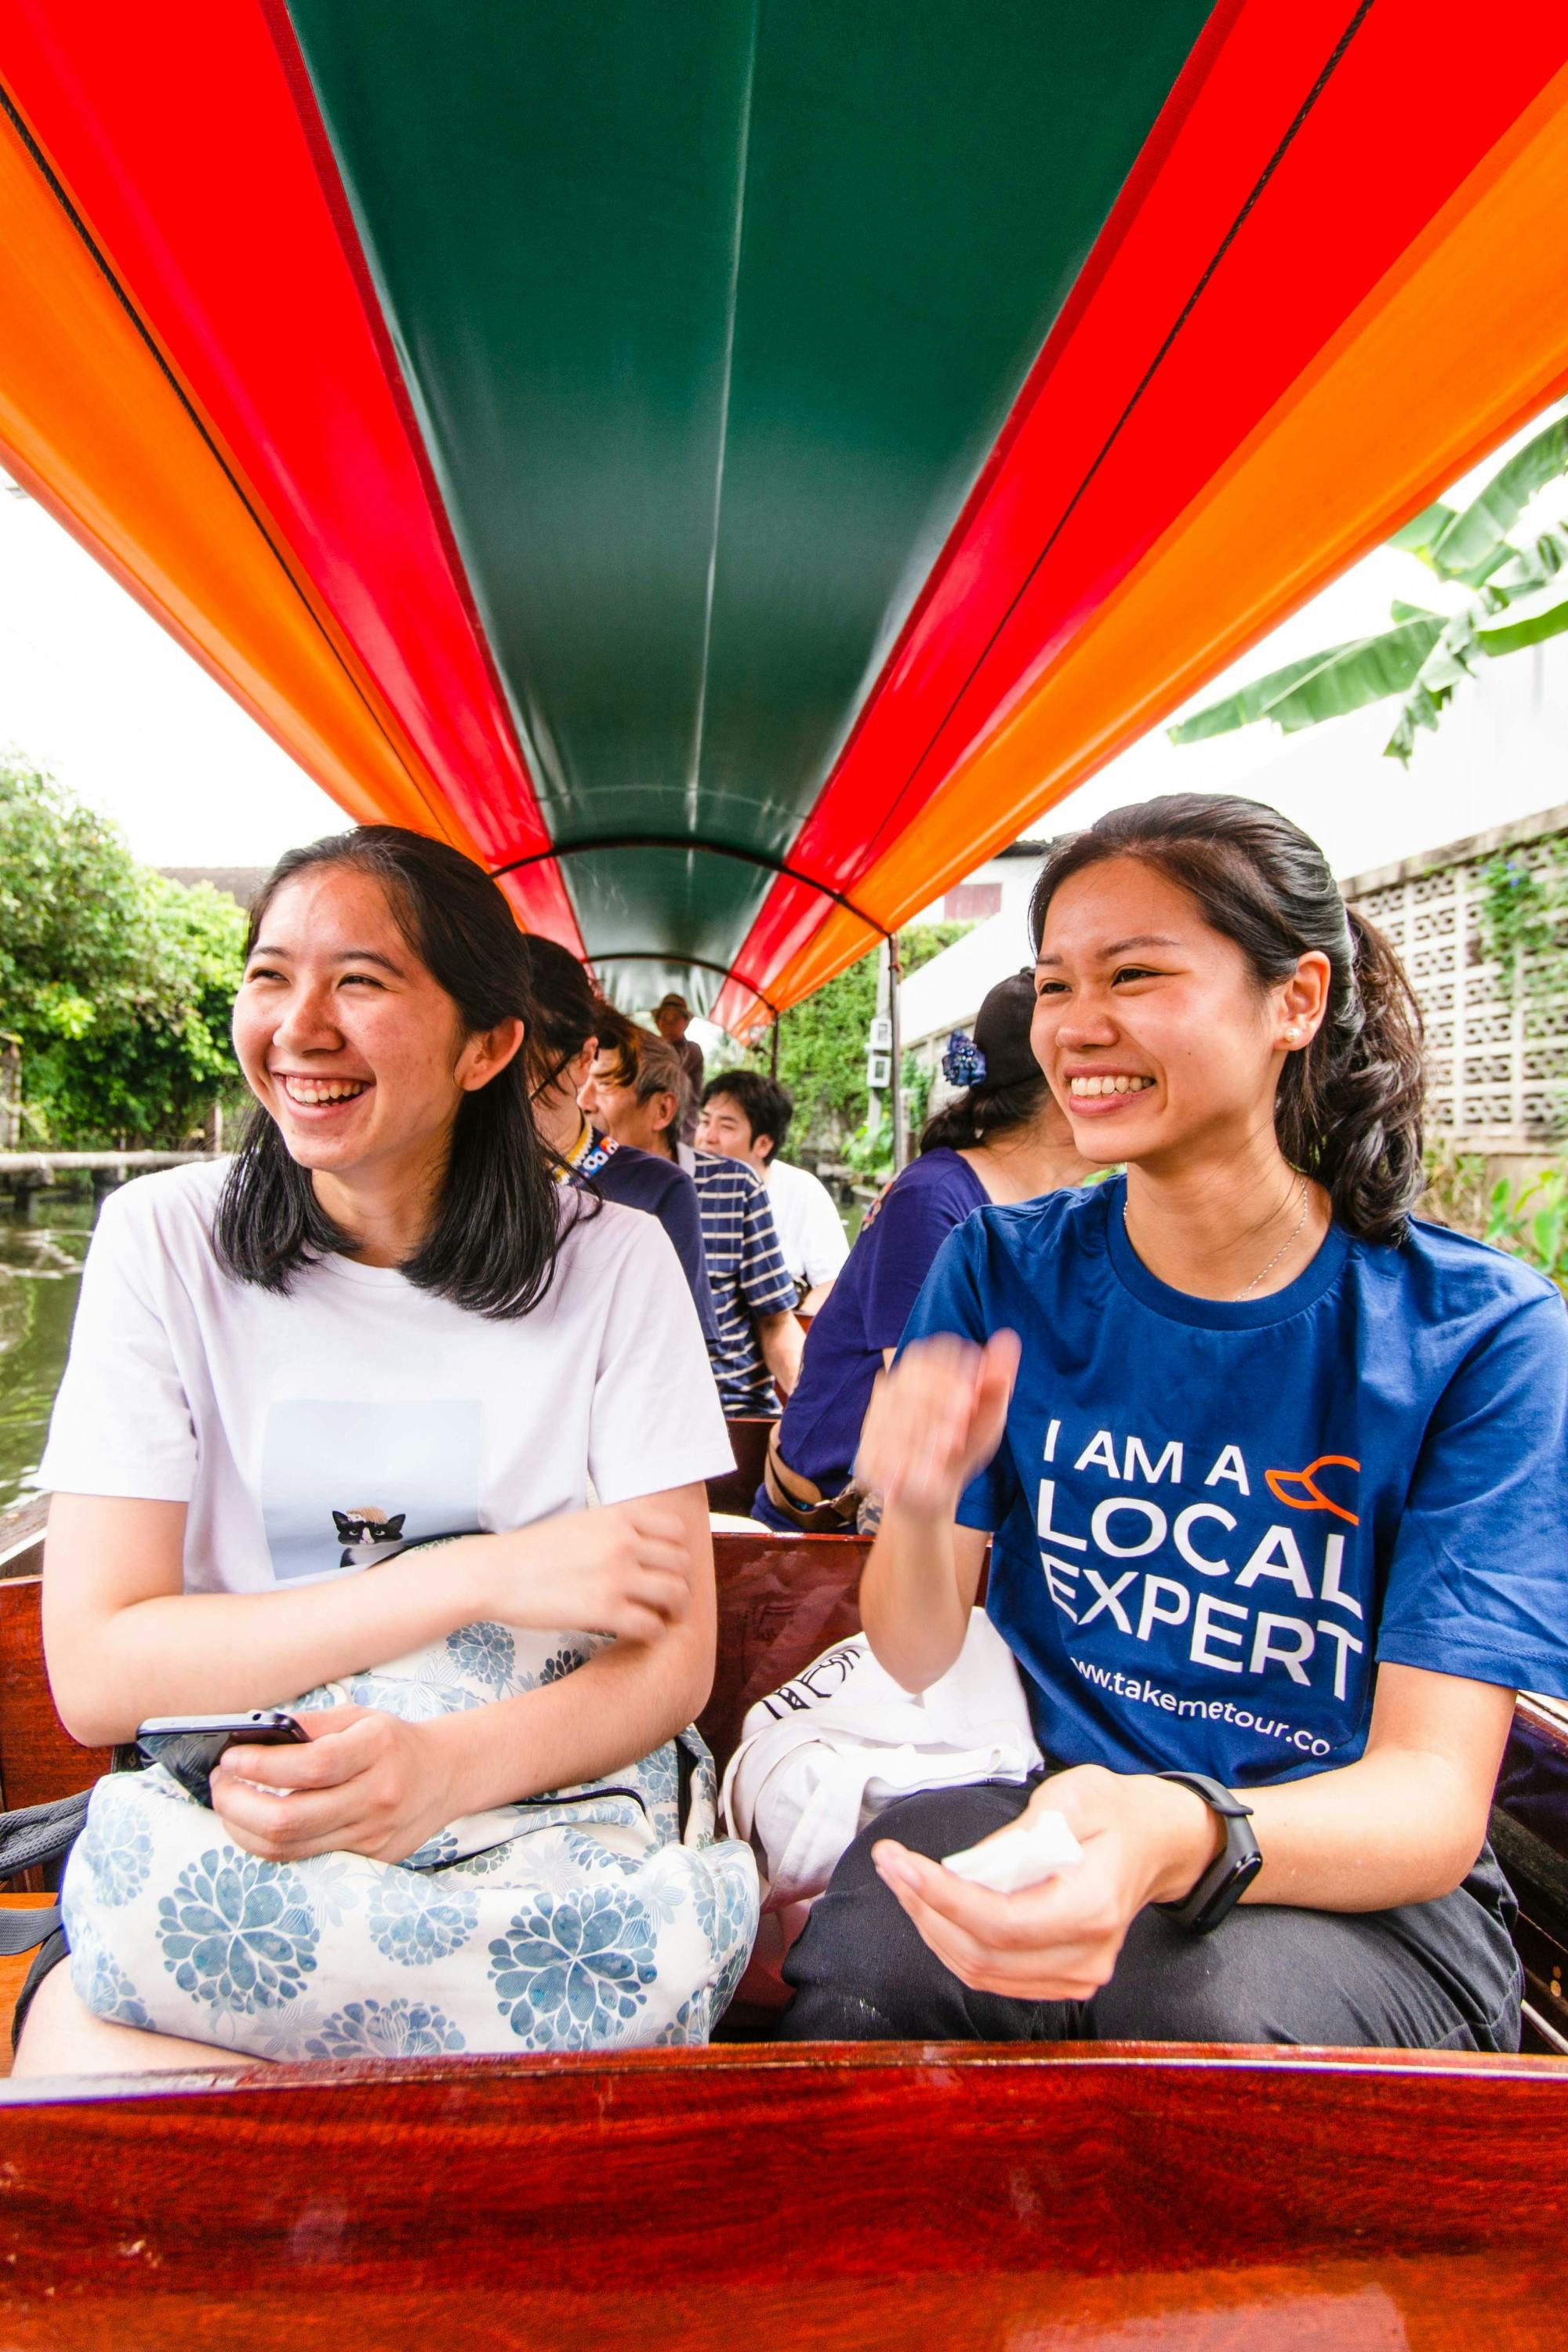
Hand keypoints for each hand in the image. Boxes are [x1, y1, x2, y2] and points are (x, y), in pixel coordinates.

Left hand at [211, 1707, 458, 1864]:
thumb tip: (249, 1734)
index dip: (261, 1765)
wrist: (444, 1775)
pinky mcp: (367, 1861)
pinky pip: (304, 1858)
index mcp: (377, 1749)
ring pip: (289, 1848)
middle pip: (290, 1818)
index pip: (311, 1766)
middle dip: (237, 1804)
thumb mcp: (357, 1717)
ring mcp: (372, 1835)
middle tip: (220, 1784)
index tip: (231, 1759)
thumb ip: (307, 1725)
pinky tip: (257, 1822)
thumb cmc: (391, 1741)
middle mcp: (377, 1796)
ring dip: (243, 1828)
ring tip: (230, 1803)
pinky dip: (270, 1842)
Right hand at [490, 1501, 694, 1642]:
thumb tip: (645, 1544)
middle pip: (681, 1565)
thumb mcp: (581, 1523)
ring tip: (663, 1619)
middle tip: (671, 1601)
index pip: (677, 1532)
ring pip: (675, 1596)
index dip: (678, 1555)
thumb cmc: (534, 1551)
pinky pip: (651, 1627)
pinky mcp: (604, 1611)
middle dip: (682, 1585)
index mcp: (619, 1518)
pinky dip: (653, 1634)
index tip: (669, 1571)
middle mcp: (624, 1543)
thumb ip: (616, 1529)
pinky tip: (641, 1635)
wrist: (495, 1572)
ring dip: (675, 1611)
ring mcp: (616, 1577)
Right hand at [855, 1331, 1020, 1521]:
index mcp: (918, 1373)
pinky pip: (886, 1452)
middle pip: (909, 1383)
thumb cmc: (961, 1447)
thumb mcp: (987, 1416)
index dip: (947, 1374)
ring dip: (928, 1436)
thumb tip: (1008, 1338)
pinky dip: (912, 1461)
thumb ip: (997, 1380)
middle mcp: (890, 1391)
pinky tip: (929, 1471)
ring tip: (948, 1452)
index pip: (924, 1355)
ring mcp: (874, 1423)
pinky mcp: (866, 1454)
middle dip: (939, 1405)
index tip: (969, 1400)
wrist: (931, 1494)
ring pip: (896, 1417)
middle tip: (960, 1432)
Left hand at [869, 1765, 1221, 2000]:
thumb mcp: (1073, 1795)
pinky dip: (955, 1943)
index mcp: (1093, 1907)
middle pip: (983, 1953)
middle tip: (891, 1863)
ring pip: (980, 1970)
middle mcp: (1086, 1955)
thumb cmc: (1115, 1812)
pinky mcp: (1062, 1979)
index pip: (1001, 1923)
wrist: (1155, 1843)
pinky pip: (993, 1974)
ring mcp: (1076, 1975)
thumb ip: (1022, 1833)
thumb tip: (971, 1866)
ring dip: (931, 1927)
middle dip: (924, 1908)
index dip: (942, 1897)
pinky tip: (933, 1906)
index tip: (900, 1862)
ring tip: (902, 1879)